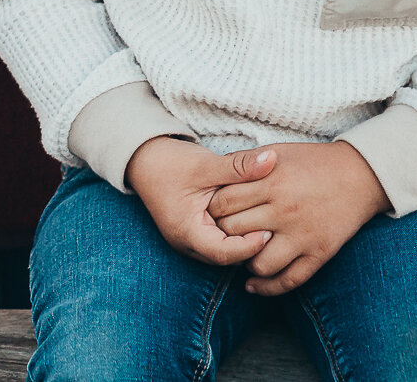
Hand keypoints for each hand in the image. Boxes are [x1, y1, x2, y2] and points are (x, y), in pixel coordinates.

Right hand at [125, 138, 276, 265]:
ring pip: (224, 251)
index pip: (224, 253)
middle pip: (227, 257)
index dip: (249, 246)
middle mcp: (186, 243)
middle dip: (249, 246)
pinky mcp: (194, 232)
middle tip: (273, 228)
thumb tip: (272, 159)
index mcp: (186, 232)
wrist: (143, 158)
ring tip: (264, 222)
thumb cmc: (170, 163)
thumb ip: (239, 165)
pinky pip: (219, 241)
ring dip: (242, 239)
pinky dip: (234, 233)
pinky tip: (249, 217)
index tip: (269, 229)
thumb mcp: (206, 164)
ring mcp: (189, 240)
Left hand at [206, 141, 387, 295]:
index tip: (215, 209)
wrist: (360, 175)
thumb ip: (247, 165)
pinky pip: (288, 280)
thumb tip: (216, 178)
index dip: (213, 208)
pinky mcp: (318, 254)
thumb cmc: (314, 161)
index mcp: (271, 182)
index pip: (223, 203)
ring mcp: (302, 235)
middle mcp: (284, 211)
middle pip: (234, 232)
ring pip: (257, 263)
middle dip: (224, 233)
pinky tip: (253, 284)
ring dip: (245, 261)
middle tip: (225, 232)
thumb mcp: (278, 153)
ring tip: (244, 253)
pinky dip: (267, 287)